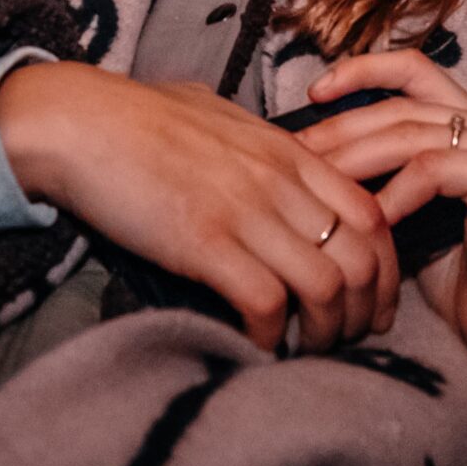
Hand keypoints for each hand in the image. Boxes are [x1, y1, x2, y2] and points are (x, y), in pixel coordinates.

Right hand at [0, 63, 398, 351]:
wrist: (81, 121)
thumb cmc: (141, 117)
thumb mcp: (221, 118)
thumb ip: (261, 145)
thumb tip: (276, 164)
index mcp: (287, 151)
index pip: (372, 214)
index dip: (386, 270)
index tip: (374, 303)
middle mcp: (278, 180)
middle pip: (363, 257)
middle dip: (366, 311)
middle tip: (349, 339)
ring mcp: (245, 210)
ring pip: (328, 286)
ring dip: (325, 331)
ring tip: (306, 348)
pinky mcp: (205, 242)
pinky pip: (267, 303)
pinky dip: (272, 336)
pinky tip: (258, 344)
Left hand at [300, 49, 466, 465]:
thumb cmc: (453, 274)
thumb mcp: (408, 207)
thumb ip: (383, 167)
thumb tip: (311, 143)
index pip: (412, 69)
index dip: (361, 71)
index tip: (314, 93)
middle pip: (401, 107)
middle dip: (341, 128)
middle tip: (294, 152)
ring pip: (410, 136)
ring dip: (355, 159)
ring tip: (316, 184)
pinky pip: (432, 171)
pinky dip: (393, 193)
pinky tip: (367, 219)